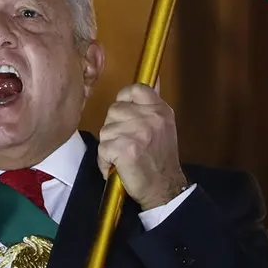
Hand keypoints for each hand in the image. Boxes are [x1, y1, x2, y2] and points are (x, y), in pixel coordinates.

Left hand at [97, 84, 187, 210]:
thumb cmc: (160, 160)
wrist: (164, 189)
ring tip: (123, 157)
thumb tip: (155, 78)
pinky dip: (105, 161)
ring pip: (105, 130)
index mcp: (160, 110)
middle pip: (114, 110)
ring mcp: (137, 132)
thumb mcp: (164, 126)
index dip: (124, 100)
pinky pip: (102, 149)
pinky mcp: (124, 148)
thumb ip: (152, 104)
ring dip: (109, 146)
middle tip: (127, 144)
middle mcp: (150, 118)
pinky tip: (117, 167)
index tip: (125, 115)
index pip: (135, 89)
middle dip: (114, 127)